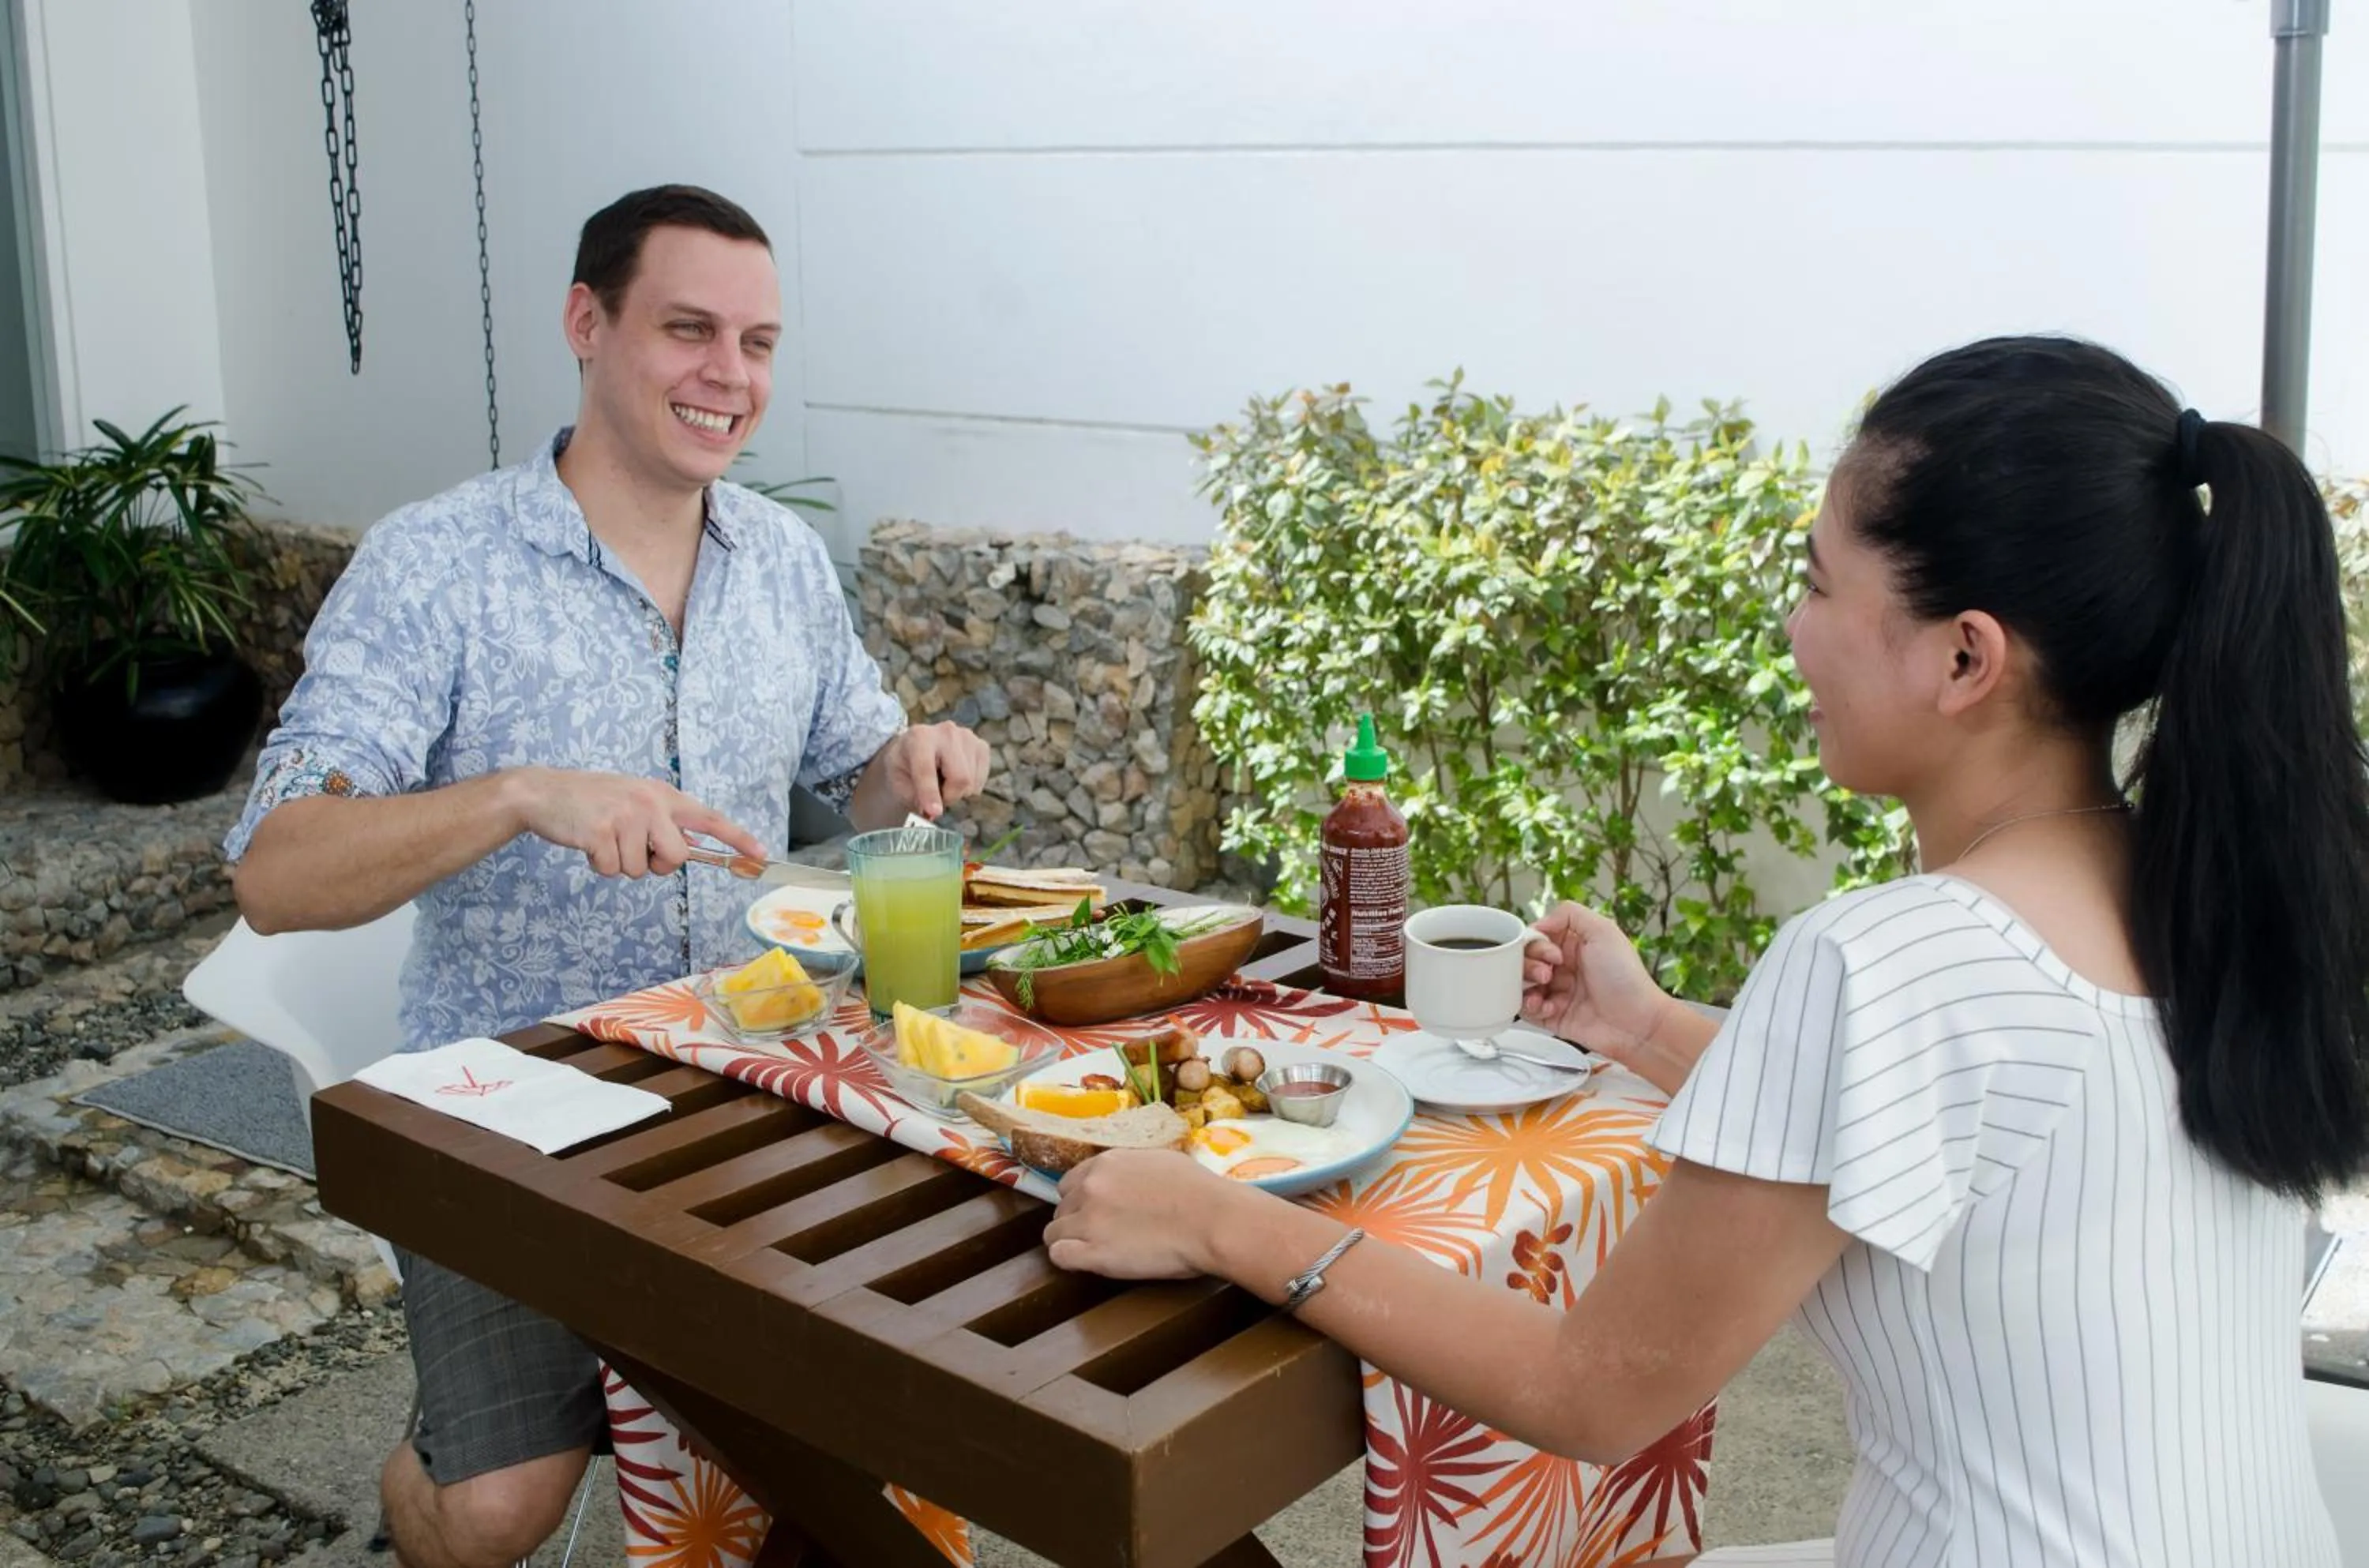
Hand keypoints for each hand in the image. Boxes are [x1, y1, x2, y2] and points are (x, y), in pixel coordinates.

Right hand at [507, 767, 766, 878]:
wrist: (543, 792)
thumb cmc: (593, 801)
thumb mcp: (635, 802)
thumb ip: (663, 822)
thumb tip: (689, 849)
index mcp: (663, 795)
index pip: (709, 818)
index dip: (737, 838)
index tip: (760, 855)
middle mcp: (650, 803)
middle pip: (676, 858)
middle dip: (655, 864)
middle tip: (631, 847)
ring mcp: (626, 816)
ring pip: (640, 870)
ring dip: (619, 863)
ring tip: (603, 837)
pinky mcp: (601, 832)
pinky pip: (611, 871)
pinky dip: (598, 865)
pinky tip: (588, 842)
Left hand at [879, 722, 991, 819]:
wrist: (917, 746)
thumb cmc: (906, 764)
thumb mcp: (898, 780)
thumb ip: (913, 797)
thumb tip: (933, 813)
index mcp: (919, 737)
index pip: (927, 769)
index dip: (930, 793)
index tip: (934, 812)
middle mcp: (946, 732)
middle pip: (960, 778)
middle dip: (949, 797)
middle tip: (937, 798)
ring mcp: (968, 737)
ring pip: (971, 781)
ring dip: (958, 792)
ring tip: (944, 783)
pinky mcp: (981, 745)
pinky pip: (981, 780)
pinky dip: (969, 787)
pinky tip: (956, 778)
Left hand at [1043, 1149, 1238, 1279]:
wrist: (1211, 1219)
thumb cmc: (1198, 1190)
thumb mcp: (1159, 1161)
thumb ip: (1131, 1168)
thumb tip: (1128, 1177)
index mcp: (1105, 1164)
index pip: (1069, 1183)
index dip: (1080, 1199)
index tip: (1095, 1212)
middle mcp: (1090, 1188)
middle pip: (1061, 1208)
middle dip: (1076, 1220)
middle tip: (1100, 1234)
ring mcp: (1089, 1221)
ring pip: (1053, 1233)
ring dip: (1069, 1241)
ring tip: (1093, 1251)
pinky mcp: (1094, 1253)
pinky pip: (1059, 1256)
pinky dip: (1068, 1260)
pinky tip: (1086, 1262)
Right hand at [1520, 902, 1673, 1064]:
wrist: (1637, 1024)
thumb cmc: (1627, 979)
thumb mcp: (1604, 931)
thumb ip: (1569, 914)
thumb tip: (1540, 922)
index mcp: (1574, 945)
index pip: (1537, 937)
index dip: (1537, 944)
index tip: (1552, 954)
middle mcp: (1564, 967)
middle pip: (1525, 960)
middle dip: (1530, 965)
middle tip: (1548, 974)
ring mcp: (1558, 992)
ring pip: (1521, 984)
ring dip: (1525, 986)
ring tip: (1543, 992)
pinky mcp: (1553, 1016)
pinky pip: (1526, 1009)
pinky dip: (1530, 1007)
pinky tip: (1547, 1007)